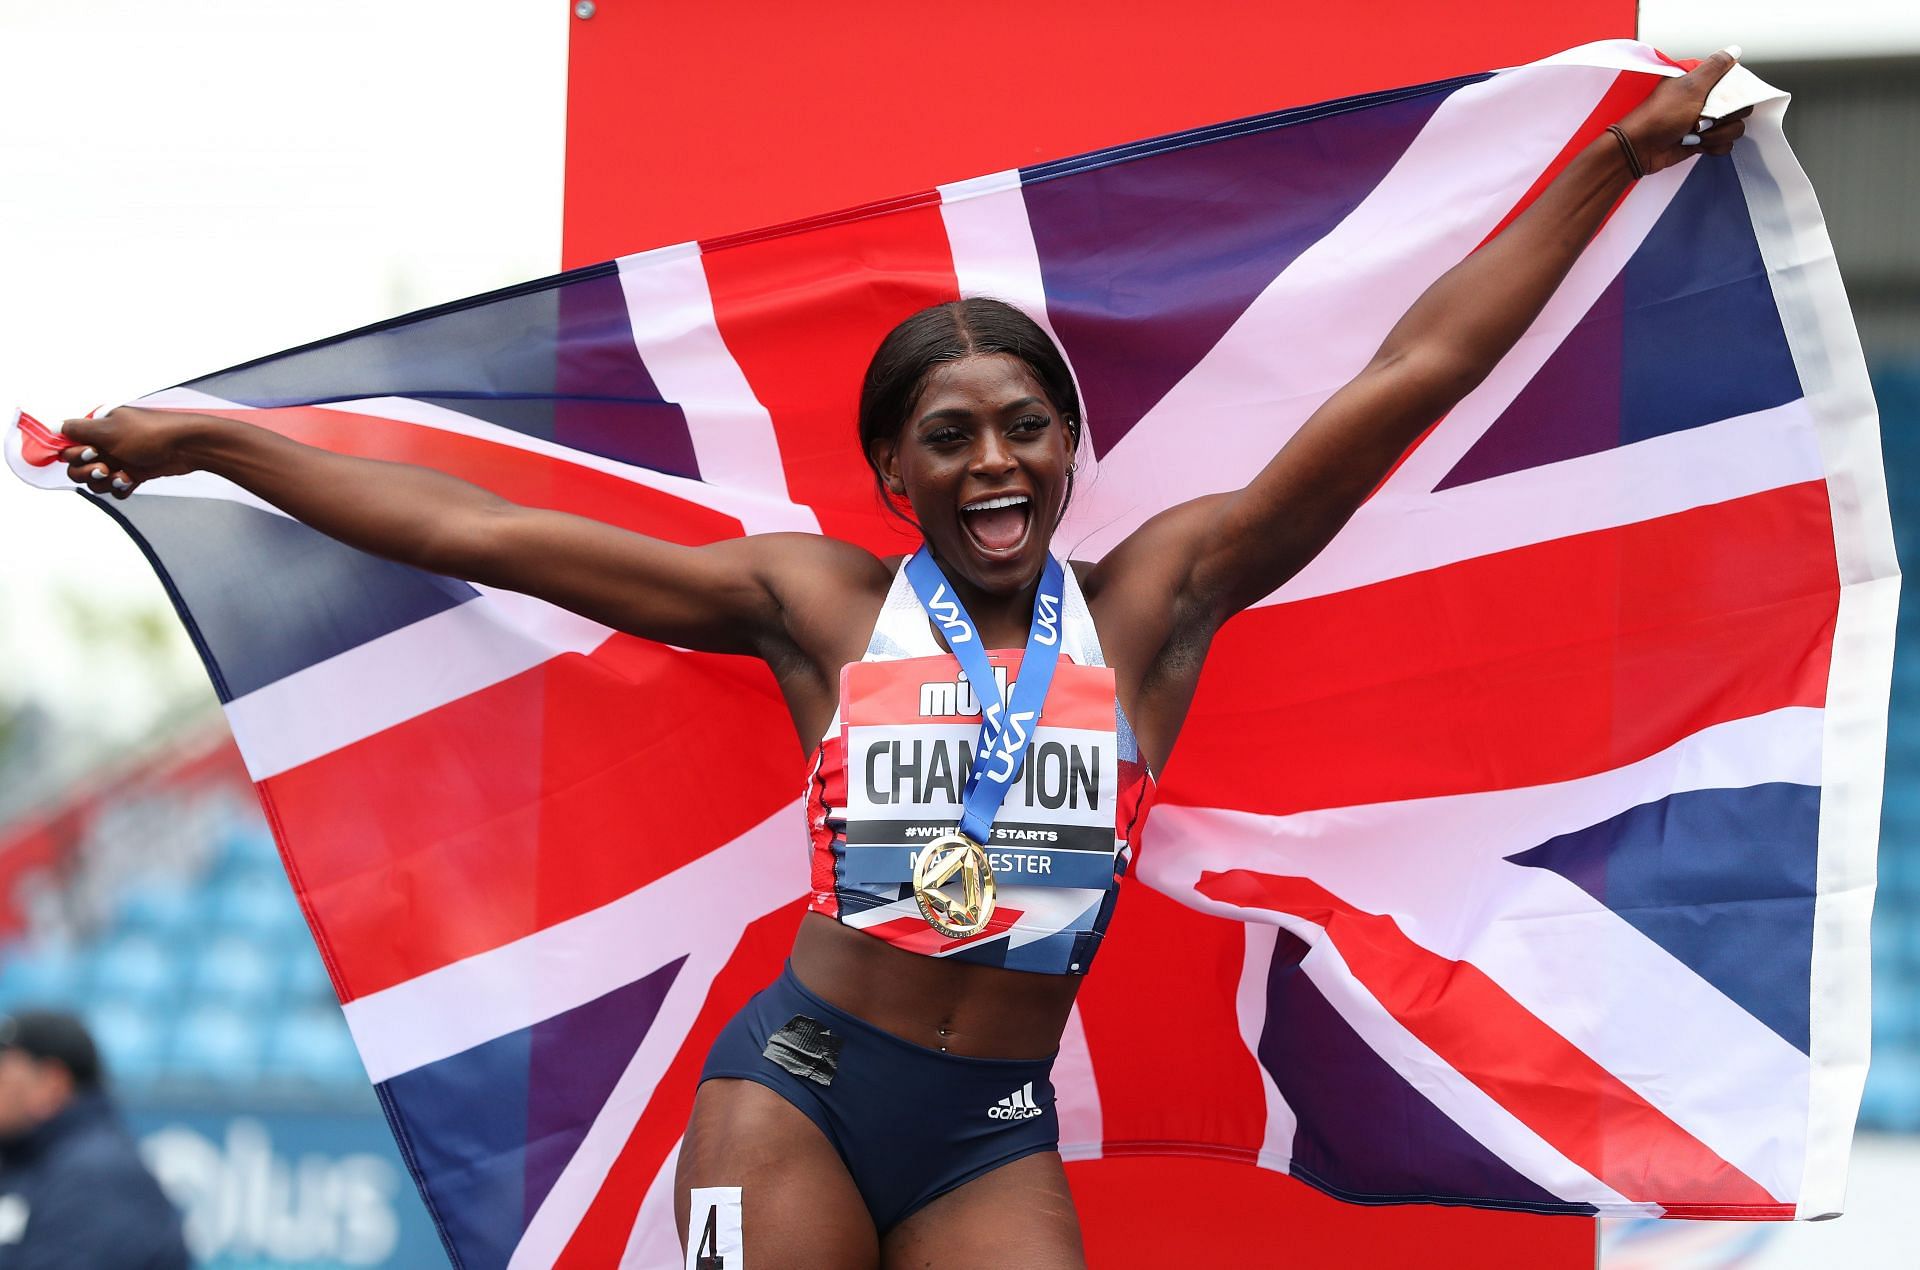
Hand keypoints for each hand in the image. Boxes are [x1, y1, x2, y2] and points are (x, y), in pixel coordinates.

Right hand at [58, 407, 211, 498]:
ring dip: (106, 482)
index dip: (74, 454)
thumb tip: (57, 427)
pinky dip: (121, 488)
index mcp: (96, 430)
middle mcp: (104, 445)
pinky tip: (131, 482)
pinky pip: (115, 489)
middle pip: (77, 468)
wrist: (187, 447)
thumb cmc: (150, 433)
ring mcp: (118, 461)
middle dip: (87, 472)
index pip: (68, 446)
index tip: (91, 453)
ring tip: (123, 476)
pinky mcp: (133, 474)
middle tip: (104, 468)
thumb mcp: (109, 428)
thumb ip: (79, 429)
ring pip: (95, 482)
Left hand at [1615, 48, 1752, 175]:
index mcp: (1702, 82)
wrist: (1640, 149)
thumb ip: (1715, 67)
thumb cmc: (1659, 117)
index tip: (1723, 99)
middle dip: (1724, 116)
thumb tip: (1734, 50)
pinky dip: (1713, 146)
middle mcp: (1705, 100)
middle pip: (1739, 107)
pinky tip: (1697, 143)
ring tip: (1696, 133)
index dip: (1734, 92)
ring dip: (1717, 134)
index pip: (1735, 82)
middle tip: (1703, 117)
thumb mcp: (1690, 86)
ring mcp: (1705, 122)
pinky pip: (1724, 144)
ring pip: (1733, 127)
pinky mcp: (1703, 140)